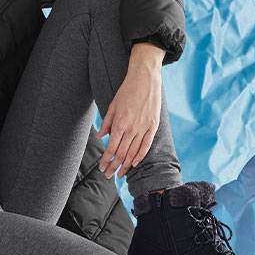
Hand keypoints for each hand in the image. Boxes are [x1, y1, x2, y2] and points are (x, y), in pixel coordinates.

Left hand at [95, 54, 162, 178]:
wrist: (145, 78)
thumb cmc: (127, 90)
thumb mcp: (112, 105)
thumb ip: (107, 123)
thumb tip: (100, 137)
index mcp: (120, 123)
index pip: (111, 148)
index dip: (106, 160)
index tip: (102, 168)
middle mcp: (131, 128)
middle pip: (121, 153)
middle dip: (114, 166)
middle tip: (108, 176)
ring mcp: (144, 128)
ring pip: (133, 152)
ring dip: (126, 165)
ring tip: (120, 174)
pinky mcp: (153, 125)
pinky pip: (146, 145)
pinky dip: (140, 156)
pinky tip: (135, 164)